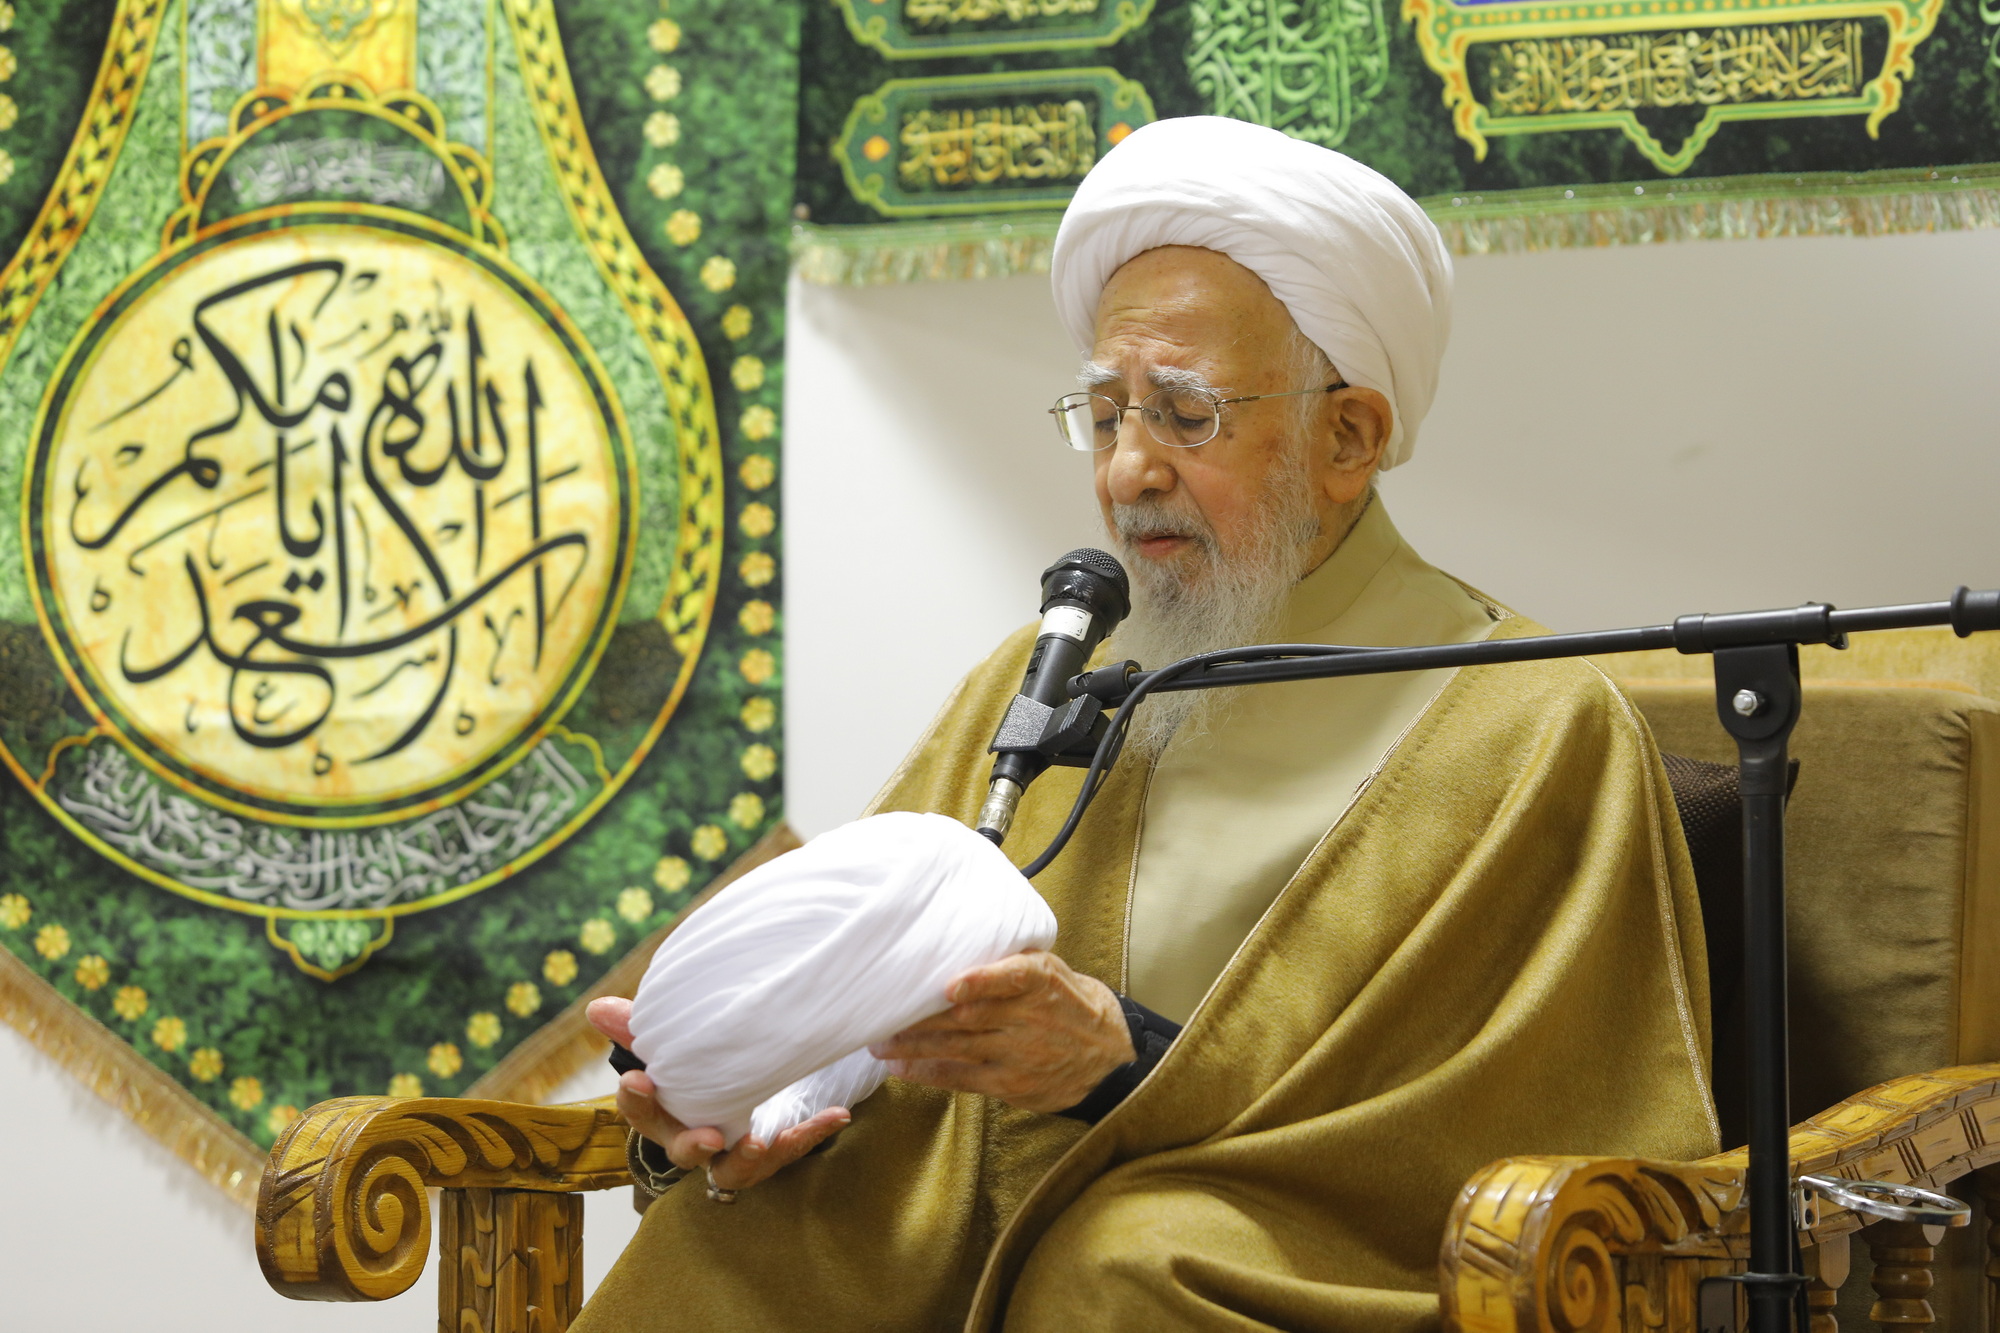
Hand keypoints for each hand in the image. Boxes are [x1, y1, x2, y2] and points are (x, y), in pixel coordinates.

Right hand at [586, 997, 849, 1191]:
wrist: (744, 1084)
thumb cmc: (698, 1065)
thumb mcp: (674, 1041)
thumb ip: (639, 1026)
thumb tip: (597, 1007)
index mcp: (664, 1112)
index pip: (640, 1113)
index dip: (638, 1100)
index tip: (640, 1077)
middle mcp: (696, 1137)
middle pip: (684, 1152)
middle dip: (693, 1145)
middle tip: (708, 1135)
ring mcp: (734, 1150)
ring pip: (734, 1171)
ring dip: (748, 1159)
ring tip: (761, 1142)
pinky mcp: (771, 1150)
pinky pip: (791, 1149)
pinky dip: (812, 1133)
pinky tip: (836, 1115)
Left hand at [867, 950, 1133, 1114]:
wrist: (1108, 1056)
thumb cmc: (1069, 1004)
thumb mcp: (1053, 971)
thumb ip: (1012, 962)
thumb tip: (958, 939)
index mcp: (1040, 980)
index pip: (1014, 976)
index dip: (982, 981)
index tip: (951, 985)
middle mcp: (1028, 1017)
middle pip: (968, 1016)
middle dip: (921, 1016)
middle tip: (880, 1010)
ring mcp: (1018, 1053)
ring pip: (957, 1047)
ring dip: (913, 1045)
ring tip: (879, 1042)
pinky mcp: (1010, 1084)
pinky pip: (962, 1077)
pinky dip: (929, 1072)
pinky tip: (902, 1067)